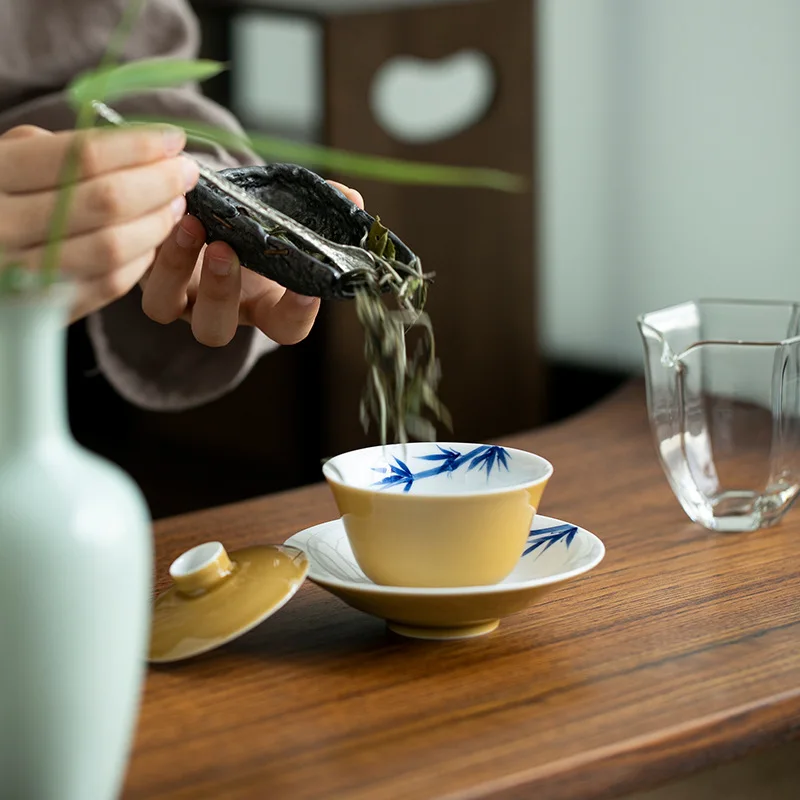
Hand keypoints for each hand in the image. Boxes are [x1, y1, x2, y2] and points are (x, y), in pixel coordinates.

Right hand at [0, 124, 198, 321]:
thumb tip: (141, 148)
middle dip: (159, 183)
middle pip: (107, 201)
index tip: (173, 140)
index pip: (81, 156)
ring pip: (114, 246)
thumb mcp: (6, 159)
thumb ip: (59, 150)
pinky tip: (152, 239)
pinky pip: (109, 283)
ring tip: (175, 204)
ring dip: (156, 223)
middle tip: (185, 172)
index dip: (138, 147)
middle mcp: (3, 226)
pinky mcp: (46, 308)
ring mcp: (24, 273)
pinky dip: (140, 259)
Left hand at [139, 182, 364, 346]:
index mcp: (263, 304)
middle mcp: (218, 309)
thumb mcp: (289, 215)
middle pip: (214, 330)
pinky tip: (169, 206)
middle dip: (220, 292)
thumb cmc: (257, 218)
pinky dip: (153, 244)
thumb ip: (318, 211)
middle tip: (226, 250)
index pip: (284, 327)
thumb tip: (350, 200)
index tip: (307, 289)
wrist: (210, 203)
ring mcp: (177, 294)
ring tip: (191, 222)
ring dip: (177, 266)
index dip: (296, 314)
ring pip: (164, 307)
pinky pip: (140, 273)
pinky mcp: (145, 271)